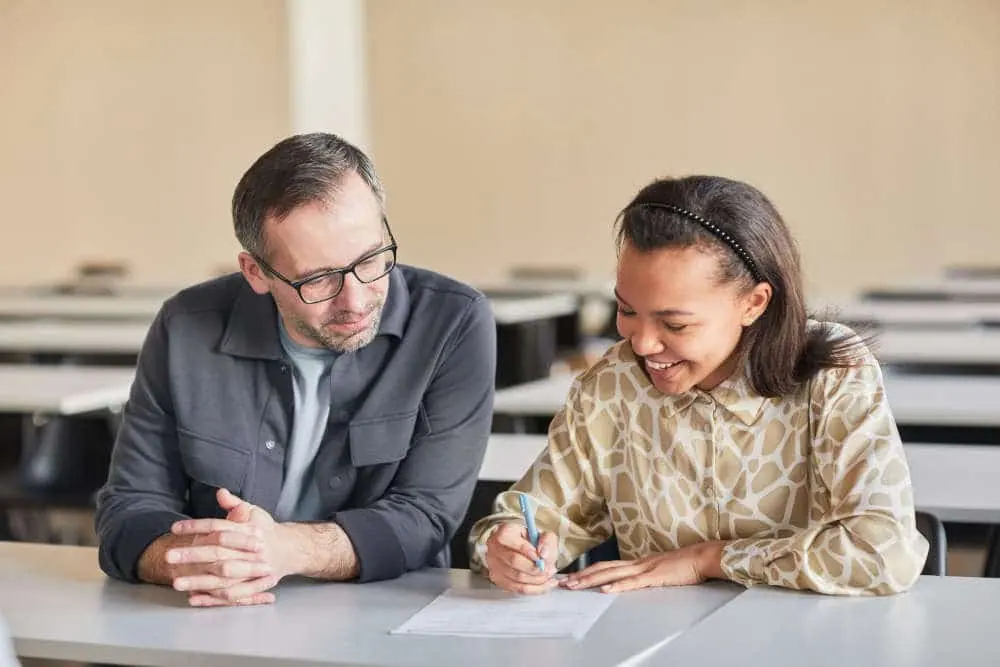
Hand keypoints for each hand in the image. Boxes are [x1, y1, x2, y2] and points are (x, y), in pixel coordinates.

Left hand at [169, 489, 294, 606]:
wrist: (290, 550)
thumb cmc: (266, 531)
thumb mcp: (254, 512)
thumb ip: (235, 504)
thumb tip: (220, 492)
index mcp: (250, 530)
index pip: (220, 527)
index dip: (197, 527)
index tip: (175, 528)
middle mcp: (252, 551)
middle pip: (219, 554)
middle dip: (193, 556)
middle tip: (169, 556)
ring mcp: (254, 570)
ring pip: (223, 578)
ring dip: (199, 581)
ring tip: (176, 582)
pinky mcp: (255, 586)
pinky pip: (232, 596)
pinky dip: (212, 599)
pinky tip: (193, 598)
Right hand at [484, 522, 558, 594]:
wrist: (520, 550)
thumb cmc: (530, 542)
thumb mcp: (542, 534)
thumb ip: (546, 540)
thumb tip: (543, 554)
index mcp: (503, 531)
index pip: (510, 540)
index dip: (527, 550)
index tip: (541, 556)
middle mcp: (495, 548)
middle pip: (514, 561)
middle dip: (535, 567)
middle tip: (549, 569)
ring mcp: (494, 565)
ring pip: (517, 577)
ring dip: (537, 579)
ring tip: (549, 575)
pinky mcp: (499, 580)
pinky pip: (518, 589)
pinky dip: (535, 588)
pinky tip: (545, 584)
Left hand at [560, 542, 724, 593]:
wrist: (702, 557)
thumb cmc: (684, 564)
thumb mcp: (659, 570)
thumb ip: (646, 574)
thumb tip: (633, 581)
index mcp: (637, 563)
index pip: (607, 566)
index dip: (588, 571)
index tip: (572, 577)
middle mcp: (637, 563)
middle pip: (603, 569)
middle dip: (582, 576)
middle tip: (564, 582)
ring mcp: (645, 569)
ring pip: (612, 574)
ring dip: (592, 580)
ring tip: (576, 585)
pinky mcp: (655, 576)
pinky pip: (633, 583)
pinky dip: (618, 586)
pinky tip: (606, 590)